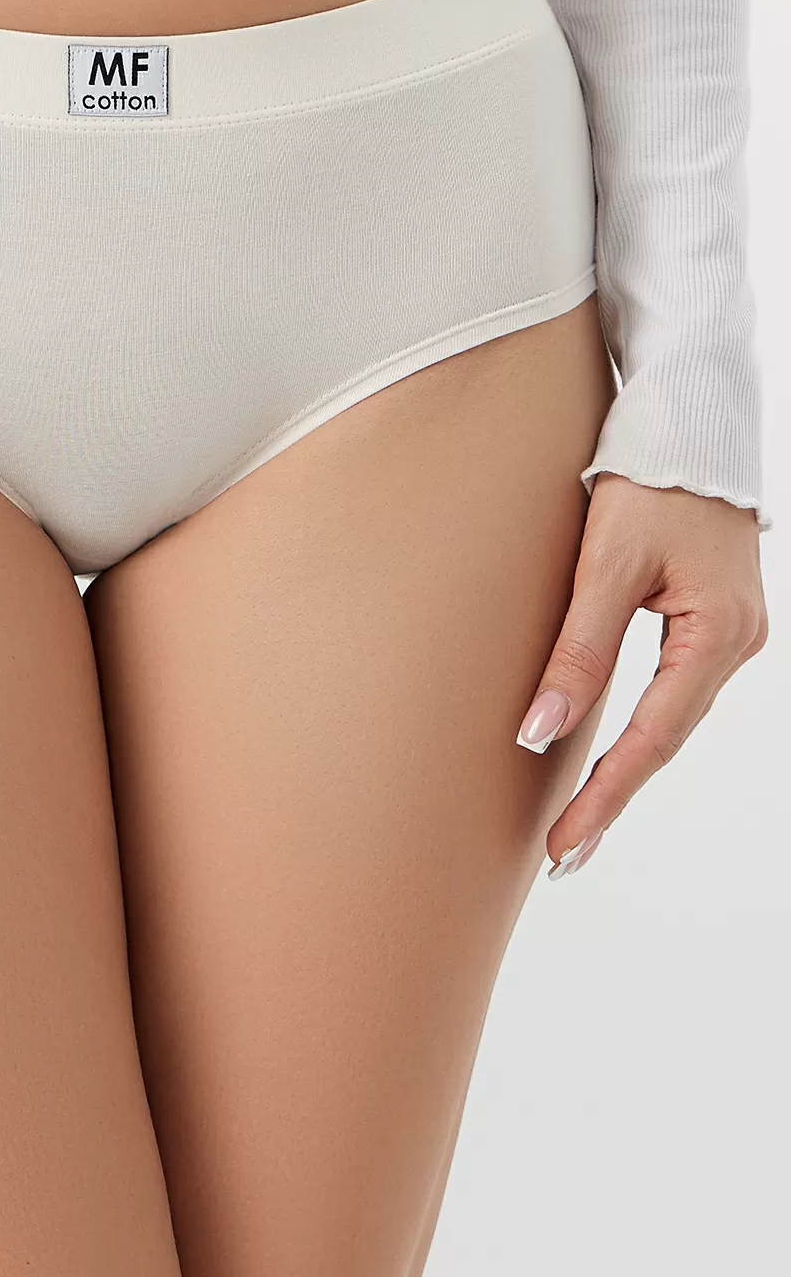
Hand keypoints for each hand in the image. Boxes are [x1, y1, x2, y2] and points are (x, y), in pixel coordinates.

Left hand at [515, 473, 766, 877]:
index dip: (607, 795)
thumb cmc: (649, 479)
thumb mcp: (606, 564)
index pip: (654, 738)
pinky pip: (673, 688)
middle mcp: (735, 642)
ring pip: (671, 716)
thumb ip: (578, 651)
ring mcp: (729, 631)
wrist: (687, 421)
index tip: (566, 846)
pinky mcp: (711, 618)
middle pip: (667, 737)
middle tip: (565, 855)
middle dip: (614, 795)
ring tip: (578, 819)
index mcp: (717, 635)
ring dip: (627, 767)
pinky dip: (640, 727)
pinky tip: (609, 754)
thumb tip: (540, 732)